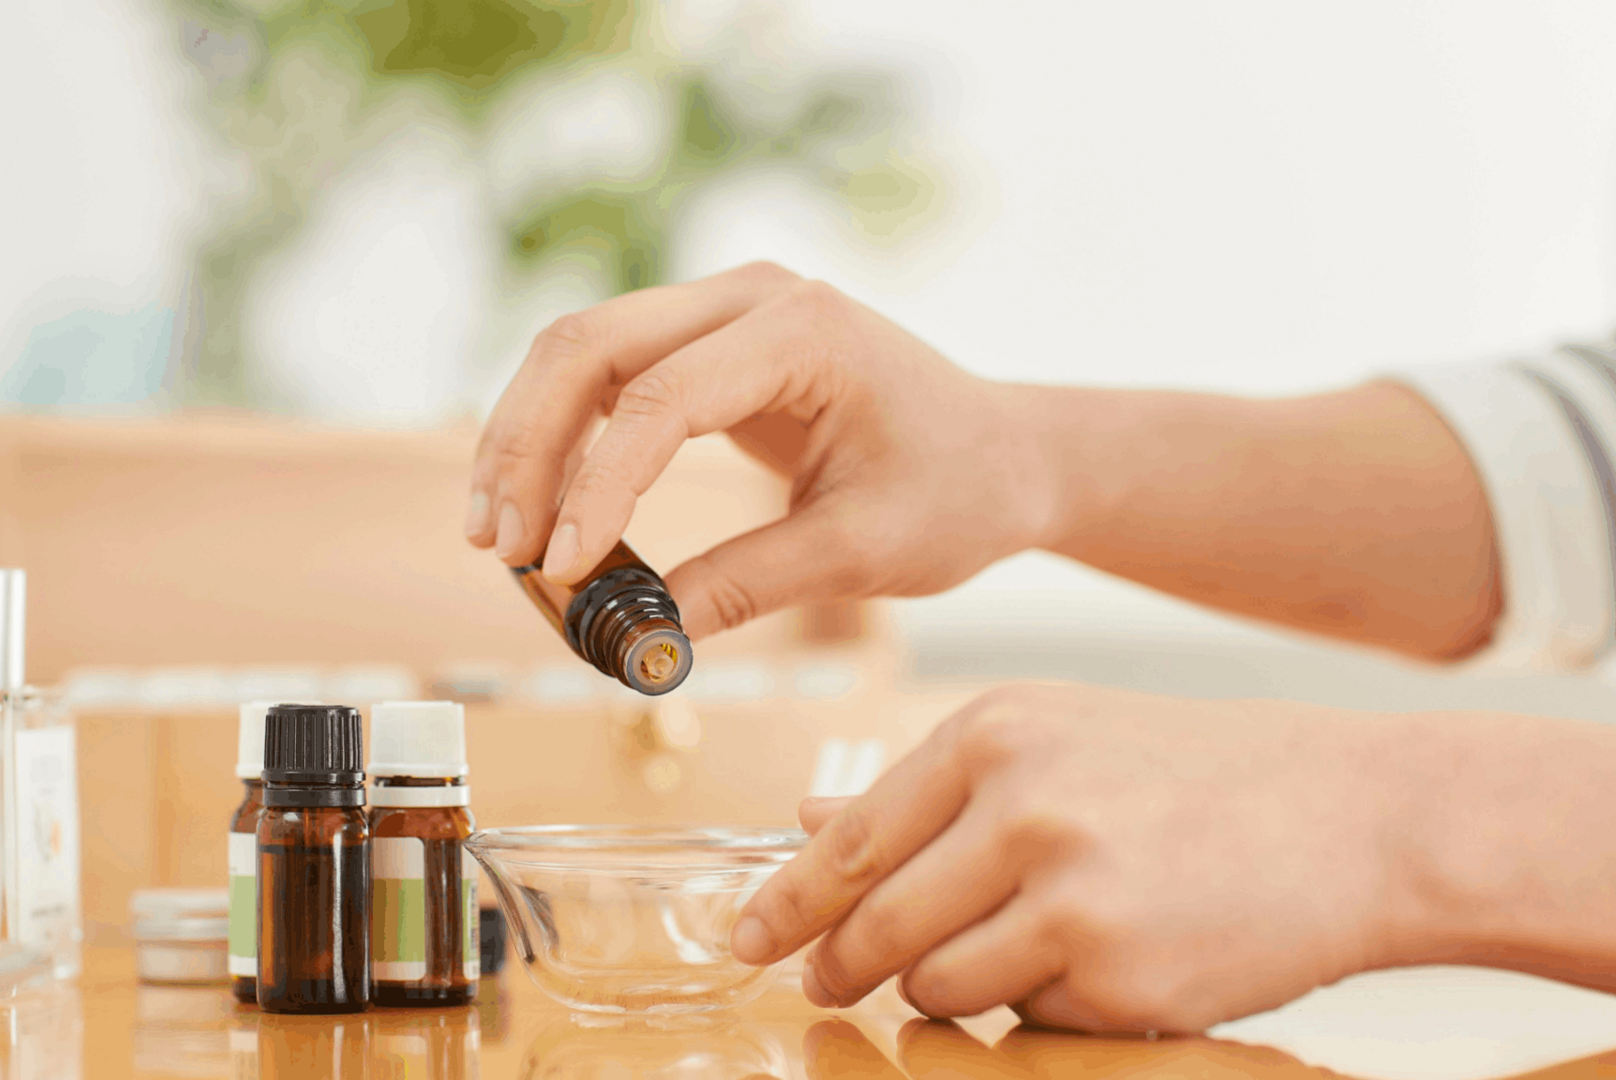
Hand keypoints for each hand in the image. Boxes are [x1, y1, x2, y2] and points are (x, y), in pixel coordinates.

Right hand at [465, 262, 1060, 635]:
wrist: (1005, 455)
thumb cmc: (957, 491)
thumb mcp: (861, 552)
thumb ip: (747, 584)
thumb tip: (640, 639)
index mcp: (804, 330)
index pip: (662, 397)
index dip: (597, 487)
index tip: (562, 572)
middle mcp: (752, 296)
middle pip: (589, 346)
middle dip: (528, 447)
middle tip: (500, 548)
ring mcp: (725, 310)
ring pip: (580, 353)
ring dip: (526, 439)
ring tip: (497, 538)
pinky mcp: (708, 343)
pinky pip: (607, 377)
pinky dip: (562, 438)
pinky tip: (539, 509)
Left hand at [729, 683, 1444, 1032]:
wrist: (1358, 816)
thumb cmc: (1194, 775)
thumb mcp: (1055, 741)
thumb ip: (928, 789)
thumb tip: (805, 821)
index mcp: (993, 735)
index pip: (853, 840)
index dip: (786, 902)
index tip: (745, 939)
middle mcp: (1022, 805)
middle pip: (879, 922)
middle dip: (841, 966)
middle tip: (823, 984)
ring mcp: (1072, 892)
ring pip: (941, 984)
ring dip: (949, 991)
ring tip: (1015, 952)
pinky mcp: (1122, 974)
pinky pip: (1031, 1019)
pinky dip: (1043, 1008)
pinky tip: (1104, 963)